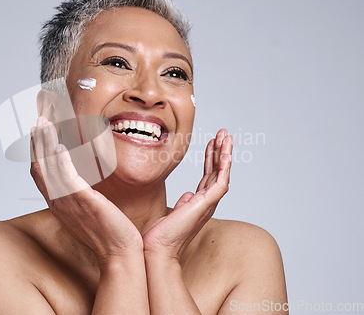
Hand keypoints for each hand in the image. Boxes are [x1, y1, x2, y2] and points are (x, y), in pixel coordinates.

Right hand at [30, 116, 142, 266]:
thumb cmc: (108, 232)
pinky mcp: (82, 201)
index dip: (37, 152)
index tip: (39, 133)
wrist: (119, 252)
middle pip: (39, 167)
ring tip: (44, 124)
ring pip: (48, 168)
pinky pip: (66, 177)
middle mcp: (58, 202)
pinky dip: (60, 161)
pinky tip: (59, 145)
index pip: (41, 173)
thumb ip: (81, 192)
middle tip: (38, 121)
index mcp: (59, 203)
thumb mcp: (88, 208)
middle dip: (37, 142)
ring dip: (44, 144)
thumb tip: (83, 177)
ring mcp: (68, 202)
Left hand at [142, 129, 232, 260]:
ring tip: (227, 136)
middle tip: (224, 134)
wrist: (157, 249)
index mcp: (198, 203)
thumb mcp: (172, 213)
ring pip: (221, 174)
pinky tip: (225, 154)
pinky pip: (220, 183)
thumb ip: (183, 203)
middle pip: (217, 172)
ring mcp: (207, 204)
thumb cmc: (160, 235)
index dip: (211, 158)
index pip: (208, 176)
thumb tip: (187, 196)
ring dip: (225, 154)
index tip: (211, 143)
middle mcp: (206, 203)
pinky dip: (224, 168)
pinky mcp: (205, 205)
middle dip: (220, 151)